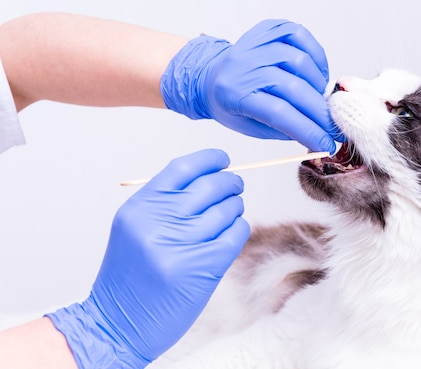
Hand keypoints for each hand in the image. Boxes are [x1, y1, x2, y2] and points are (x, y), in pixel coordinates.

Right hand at [46, 149, 249, 367]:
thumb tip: (211, 177)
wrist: (118, 323)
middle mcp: (158, 222)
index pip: (182, 168)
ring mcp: (181, 245)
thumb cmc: (130, 274)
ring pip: (227, 210)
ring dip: (235, 208)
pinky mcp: (202, 268)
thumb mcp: (135, 228)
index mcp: (140, 207)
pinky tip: (233, 232)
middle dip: (230, 183)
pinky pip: (235, 235)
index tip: (223, 160)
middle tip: (235, 187)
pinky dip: (239, 229)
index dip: (209, 160)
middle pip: (210, 186)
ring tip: (230, 214)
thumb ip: (165, 202)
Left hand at [161, 20, 339, 152]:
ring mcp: (256, 44)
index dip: (308, 129)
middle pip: (294, 88)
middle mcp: (243, 66)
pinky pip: (300, 35)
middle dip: (319, 111)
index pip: (279, 113)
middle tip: (333, 125)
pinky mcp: (267, 28)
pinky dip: (315, 55)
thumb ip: (284, 130)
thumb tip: (319, 134)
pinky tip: (316, 73)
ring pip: (301, 61)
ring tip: (319, 99)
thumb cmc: (232, 103)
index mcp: (234, 94)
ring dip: (318, 85)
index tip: (326, 143)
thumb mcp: (251, 127)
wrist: (212, 76)